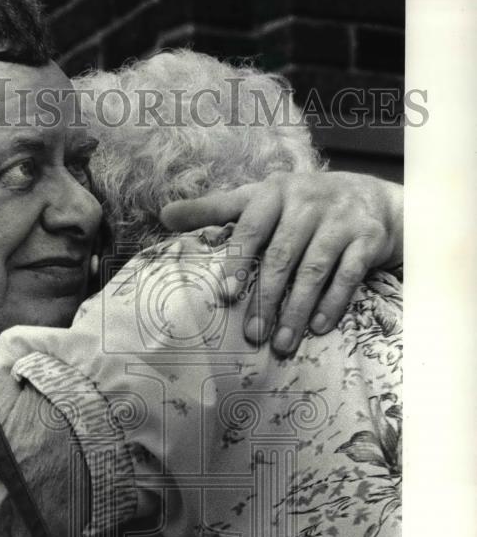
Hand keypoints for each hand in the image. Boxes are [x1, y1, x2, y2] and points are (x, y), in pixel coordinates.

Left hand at [160, 171, 402, 354]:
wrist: (372, 198)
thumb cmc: (301, 204)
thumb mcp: (259, 198)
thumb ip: (214, 209)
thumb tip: (164, 215)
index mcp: (275, 192)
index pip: (252, 227)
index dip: (237, 261)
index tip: (225, 296)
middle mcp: (308, 202)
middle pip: (281, 255)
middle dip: (266, 298)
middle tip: (252, 334)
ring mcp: (340, 220)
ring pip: (314, 270)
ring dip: (297, 311)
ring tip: (281, 343)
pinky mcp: (367, 238)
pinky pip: (348, 275)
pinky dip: (333, 303)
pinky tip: (319, 328)